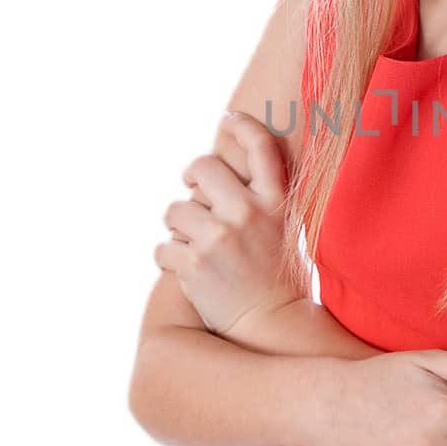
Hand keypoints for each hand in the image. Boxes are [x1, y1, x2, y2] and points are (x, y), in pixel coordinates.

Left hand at [155, 111, 293, 337]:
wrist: (273, 324)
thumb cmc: (277, 276)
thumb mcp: (284, 228)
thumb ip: (260, 197)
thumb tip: (219, 170)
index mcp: (275, 201)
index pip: (260, 146)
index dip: (241, 125)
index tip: (228, 120)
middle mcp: (247, 213)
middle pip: (202, 166)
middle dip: (192, 175)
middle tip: (195, 190)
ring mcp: (219, 237)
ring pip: (174, 210)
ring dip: (179, 227)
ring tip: (198, 247)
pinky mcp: (193, 263)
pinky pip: (162, 248)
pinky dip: (170, 260)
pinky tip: (191, 272)